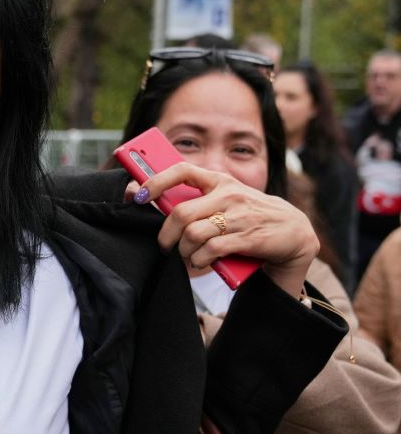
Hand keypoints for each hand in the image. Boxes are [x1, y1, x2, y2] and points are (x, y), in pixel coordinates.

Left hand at [138, 163, 318, 295]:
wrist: (293, 232)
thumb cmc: (248, 217)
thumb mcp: (226, 201)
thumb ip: (197, 201)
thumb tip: (153, 201)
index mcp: (219, 181)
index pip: (182, 171)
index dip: (156, 182)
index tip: (139, 196)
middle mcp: (228, 194)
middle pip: (180, 213)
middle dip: (166, 235)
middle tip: (165, 247)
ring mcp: (239, 216)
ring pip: (192, 235)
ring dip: (183, 252)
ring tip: (188, 257)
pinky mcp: (247, 237)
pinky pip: (210, 251)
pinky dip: (199, 261)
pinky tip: (201, 262)